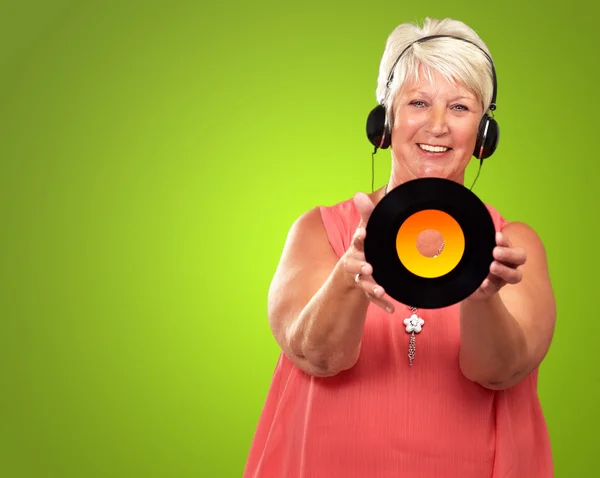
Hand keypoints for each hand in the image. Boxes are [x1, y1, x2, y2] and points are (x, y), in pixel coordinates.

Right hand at [340, 192, 394, 312]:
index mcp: (357, 246)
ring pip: (364, 282)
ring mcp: (361, 277)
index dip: (359, 238)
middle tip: (370, 266)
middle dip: (361, 265)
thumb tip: (358, 193)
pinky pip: (373, 298)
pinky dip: (382, 303)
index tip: (363, 235)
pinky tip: (391, 308)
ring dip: (371, 286)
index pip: (357, 240)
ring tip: (381, 290)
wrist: (352, 269)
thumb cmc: (364, 245)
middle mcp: (356, 262)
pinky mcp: (367, 289)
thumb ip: (366, 213)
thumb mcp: (365, 229)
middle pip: (356, 264)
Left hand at [468, 231, 526, 300]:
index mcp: (507, 251)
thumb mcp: (478, 249)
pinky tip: (483, 283)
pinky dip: (489, 285)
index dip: (505, 241)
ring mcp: (504, 278)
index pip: (511, 244)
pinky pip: (494, 288)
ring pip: (515, 276)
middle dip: (509, 253)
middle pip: (521, 257)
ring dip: (504, 270)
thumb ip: (480, 240)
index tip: (496, 237)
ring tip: (491, 266)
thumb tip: (472, 222)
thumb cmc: (477, 260)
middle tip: (495, 252)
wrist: (470, 283)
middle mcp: (510, 264)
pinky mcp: (492, 289)